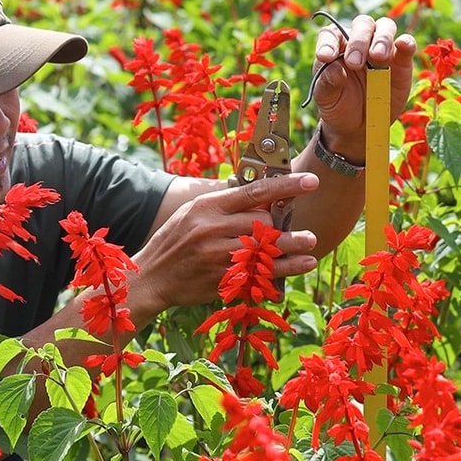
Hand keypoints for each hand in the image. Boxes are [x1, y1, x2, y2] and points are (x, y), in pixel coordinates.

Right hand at [129, 173, 321, 323]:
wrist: (150, 277)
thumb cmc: (174, 241)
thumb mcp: (192, 213)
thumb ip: (224, 204)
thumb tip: (261, 194)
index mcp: (207, 207)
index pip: (254, 191)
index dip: (286, 186)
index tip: (310, 181)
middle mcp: (213, 229)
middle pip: (264, 222)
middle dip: (278, 225)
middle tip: (288, 227)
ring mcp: (218, 257)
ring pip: (268, 249)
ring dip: (294, 245)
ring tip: (310, 242)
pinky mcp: (222, 279)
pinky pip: (262, 273)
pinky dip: (286, 269)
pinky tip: (303, 263)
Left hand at [311, 14, 416, 147]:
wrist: (358, 125)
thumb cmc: (338, 104)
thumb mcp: (326, 98)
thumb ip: (327, 83)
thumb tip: (335, 69)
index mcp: (336, 46)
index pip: (331, 34)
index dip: (328, 42)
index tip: (325, 57)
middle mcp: (360, 41)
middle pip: (362, 25)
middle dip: (358, 41)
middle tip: (354, 63)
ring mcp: (382, 49)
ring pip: (385, 27)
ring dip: (381, 39)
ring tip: (378, 57)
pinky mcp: (401, 61)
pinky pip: (406, 44)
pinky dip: (406, 42)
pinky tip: (403, 45)